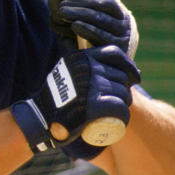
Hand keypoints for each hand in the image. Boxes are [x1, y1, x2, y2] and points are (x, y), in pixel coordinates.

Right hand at [11, 45, 140, 153]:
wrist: (41, 117)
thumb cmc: (55, 98)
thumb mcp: (66, 71)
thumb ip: (80, 63)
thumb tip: (103, 56)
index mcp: (81, 57)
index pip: (114, 53)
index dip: (129, 65)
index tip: (134, 77)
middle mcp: (86, 67)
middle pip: (121, 76)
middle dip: (124, 90)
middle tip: (117, 101)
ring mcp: (91, 85)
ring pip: (123, 93)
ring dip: (124, 104)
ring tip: (115, 112)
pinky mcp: (94, 104)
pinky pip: (120, 108)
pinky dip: (123, 116)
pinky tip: (119, 120)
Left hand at [48, 0, 138, 57]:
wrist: (95, 73)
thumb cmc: (82, 44)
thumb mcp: (71, 24)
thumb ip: (62, 10)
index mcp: (116, 9)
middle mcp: (124, 19)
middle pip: (106, 3)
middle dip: (81, 2)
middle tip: (62, 7)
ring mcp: (124, 34)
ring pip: (104, 18)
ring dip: (81, 13)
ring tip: (62, 13)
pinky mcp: (120, 49)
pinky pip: (104, 36)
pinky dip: (88, 29)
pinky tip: (74, 26)